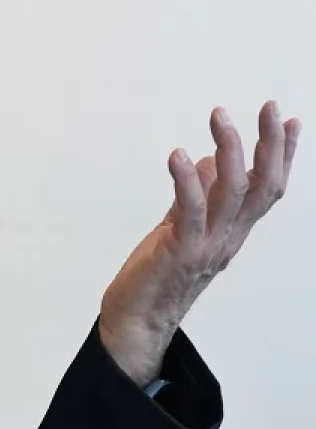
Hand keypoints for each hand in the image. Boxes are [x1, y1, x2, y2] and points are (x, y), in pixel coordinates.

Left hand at [100, 102, 299, 385]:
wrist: (137, 322)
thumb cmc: (156, 275)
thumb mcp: (178, 229)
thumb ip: (194, 198)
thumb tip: (204, 162)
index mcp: (232, 231)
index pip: (267, 189)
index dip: (283, 155)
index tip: (291, 119)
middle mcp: (229, 238)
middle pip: (263, 187)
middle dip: (272, 144)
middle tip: (271, 106)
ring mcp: (208, 246)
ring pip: (232, 192)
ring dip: (230, 150)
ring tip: (221, 115)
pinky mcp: (180, 252)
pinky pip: (190, 211)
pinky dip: (187, 181)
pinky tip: (179, 155)